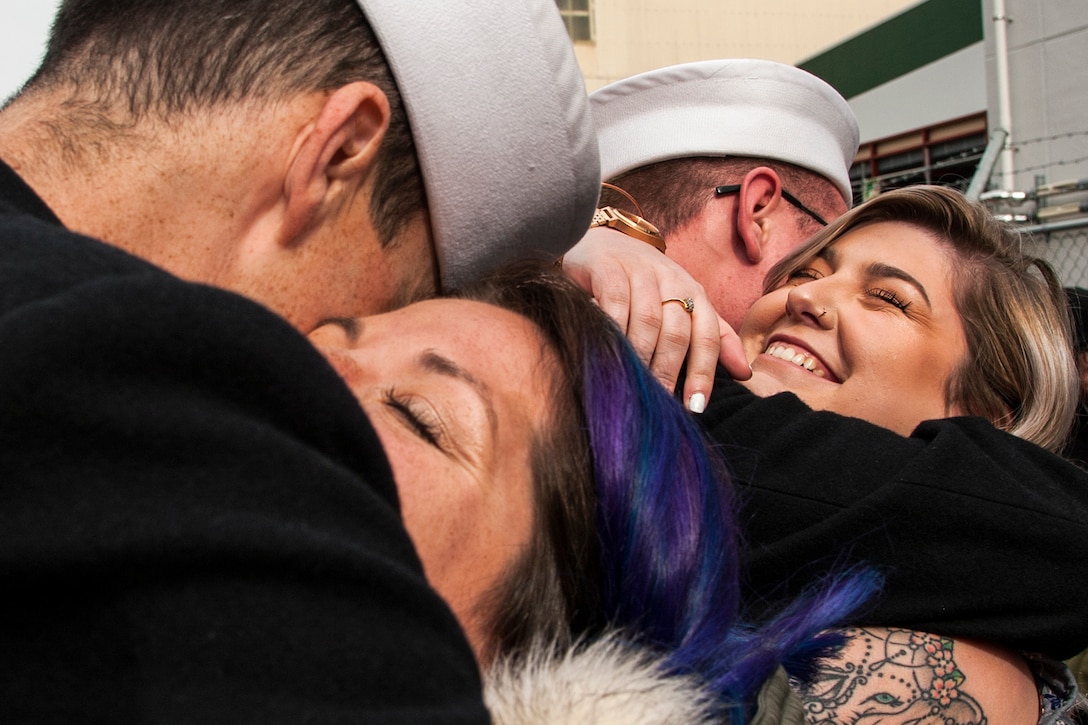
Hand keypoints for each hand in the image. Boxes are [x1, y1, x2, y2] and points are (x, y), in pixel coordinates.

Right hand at [560, 227, 751, 411]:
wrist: (606, 241)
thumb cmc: (648, 283)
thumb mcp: (685, 304)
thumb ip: (714, 336)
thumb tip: (746, 373)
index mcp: (694, 292)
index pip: (708, 335)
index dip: (703, 372)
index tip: (695, 406)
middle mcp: (672, 280)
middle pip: (677, 332)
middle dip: (670, 371)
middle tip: (658, 403)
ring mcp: (639, 272)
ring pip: (647, 320)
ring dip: (641, 356)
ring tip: (633, 384)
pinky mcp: (608, 268)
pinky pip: (614, 303)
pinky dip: (613, 329)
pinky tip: (609, 352)